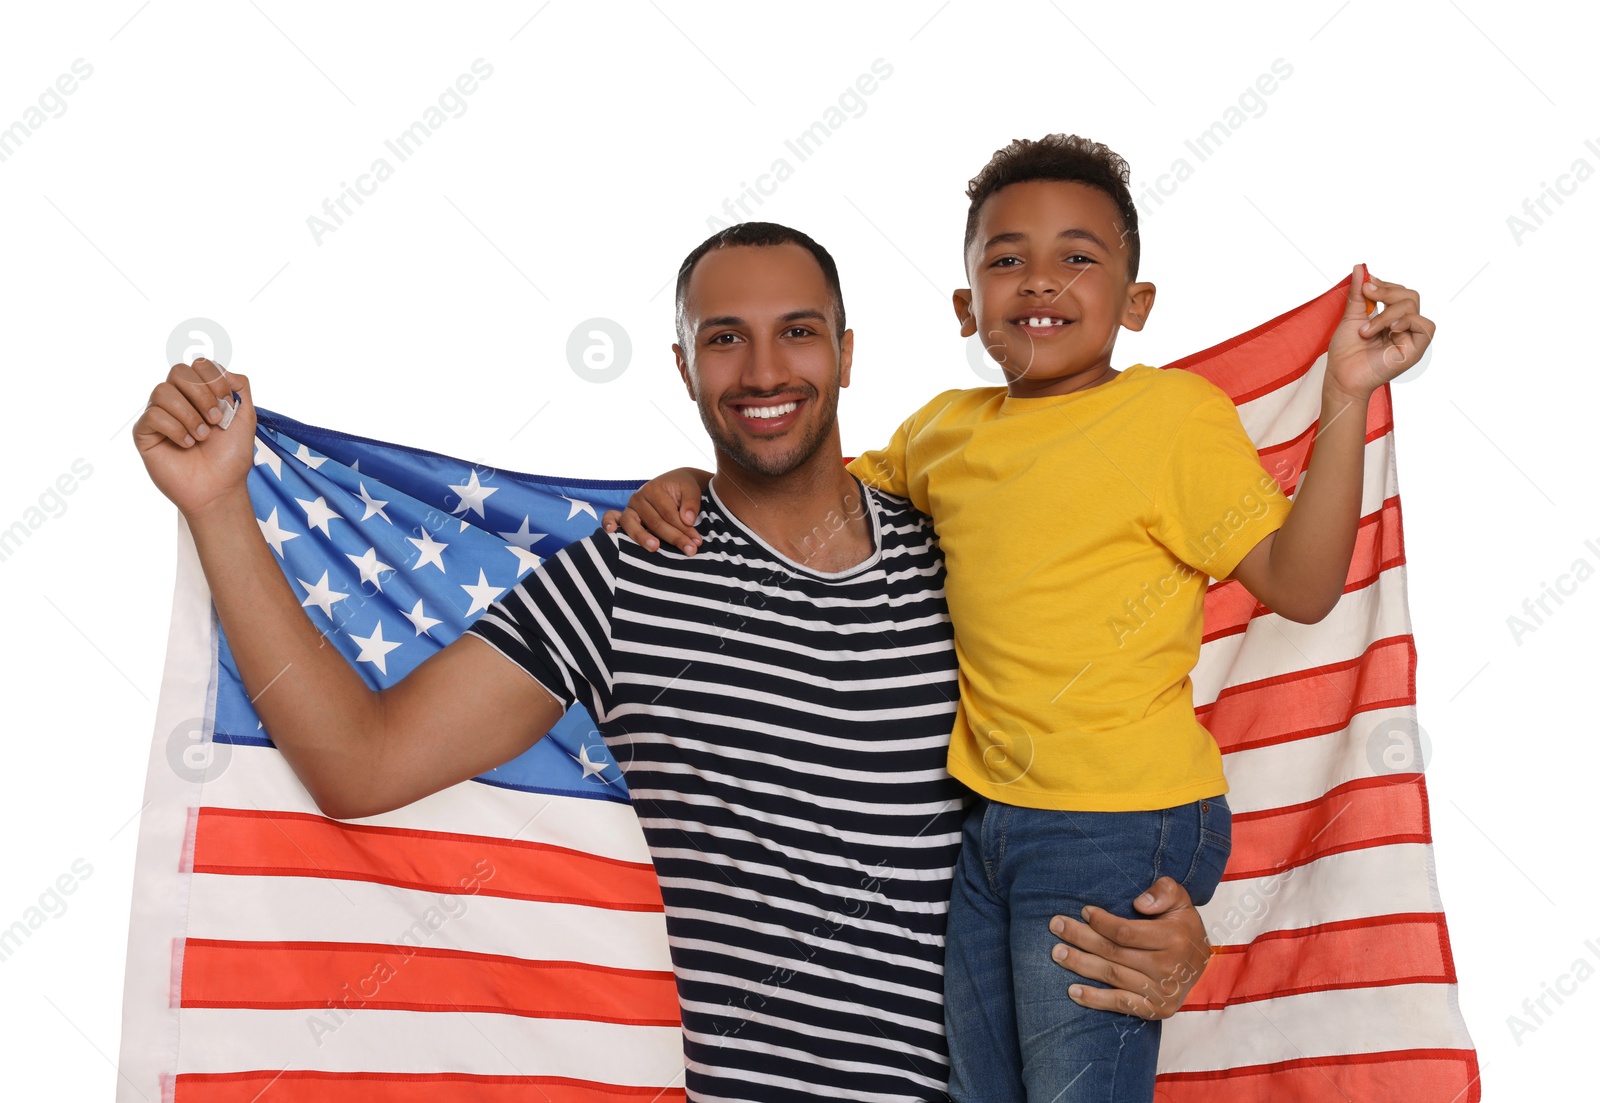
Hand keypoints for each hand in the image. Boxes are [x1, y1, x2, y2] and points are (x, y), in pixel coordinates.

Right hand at [132, 358, 255, 518]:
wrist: (220, 489)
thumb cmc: (231, 457)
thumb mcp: (246, 417)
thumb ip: (240, 387)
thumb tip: (222, 370)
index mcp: (199, 394)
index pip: (199, 365)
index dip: (214, 379)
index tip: (227, 403)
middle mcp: (177, 401)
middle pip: (178, 371)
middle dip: (202, 394)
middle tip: (216, 420)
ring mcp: (159, 416)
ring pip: (163, 391)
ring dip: (189, 415)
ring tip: (202, 437)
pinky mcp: (145, 433)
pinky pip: (153, 415)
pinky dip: (175, 429)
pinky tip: (187, 445)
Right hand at [600, 468, 708, 554]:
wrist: (675, 484)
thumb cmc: (683, 489)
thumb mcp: (691, 489)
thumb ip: (691, 503)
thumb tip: (687, 520)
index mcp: (654, 489)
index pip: (669, 514)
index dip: (685, 529)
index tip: (697, 542)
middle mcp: (639, 498)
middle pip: (655, 522)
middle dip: (674, 537)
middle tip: (690, 550)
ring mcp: (629, 509)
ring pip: (633, 525)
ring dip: (643, 537)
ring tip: (655, 547)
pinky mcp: (624, 517)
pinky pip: (612, 518)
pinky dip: (608, 524)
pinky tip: (610, 532)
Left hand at [1048, 876, 1209, 1019]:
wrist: (1200, 965)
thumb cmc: (1182, 927)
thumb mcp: (1180, 900)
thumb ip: (1164, 891)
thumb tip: (1140, 903)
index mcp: (1174, 938)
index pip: (1127, 932)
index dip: (1102, 922)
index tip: (1084, 911)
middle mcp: (1168, 967)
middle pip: (1114, 953)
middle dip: (1080, 938)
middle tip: (1056, 926)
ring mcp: (1161, 992)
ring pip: (1112, 976)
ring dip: (1080, 965)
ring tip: (1057, 953)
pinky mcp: (1156, 1010)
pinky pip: (1120, 1004)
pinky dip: (1094, 999)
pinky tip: (1072, 991)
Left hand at [1325, 264, 1434, 399]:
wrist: (1341, 376)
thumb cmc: (1345, 352)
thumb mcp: (1351, 316)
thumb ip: (1359, 292)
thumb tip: (1361, 267)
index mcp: (1391, 318)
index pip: (1399, 292)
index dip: (1385, 285)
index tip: (1366, 284)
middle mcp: (1404, 326)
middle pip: (1409, 295)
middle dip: (1387, 292)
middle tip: (1367, 294)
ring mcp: (1411, 337)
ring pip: (1412, 307)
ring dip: (1387, 312)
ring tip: (1366, 329)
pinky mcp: (1416, 349)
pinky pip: (1423, 325)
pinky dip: (1405, 321)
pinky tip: (1389, 329)